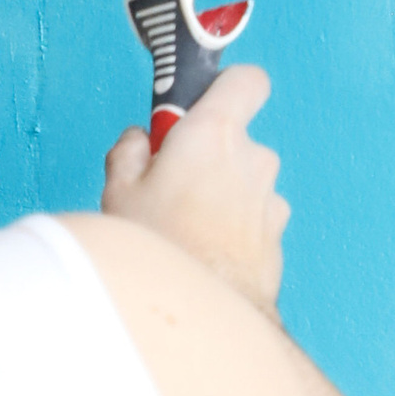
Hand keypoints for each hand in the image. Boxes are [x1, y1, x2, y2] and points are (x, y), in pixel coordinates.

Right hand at [101, 61, 286, 314]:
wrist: (198, 314)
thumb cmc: (159, 248)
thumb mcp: (118, 190)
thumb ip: (130, 151)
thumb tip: (138, 141)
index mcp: (214, 133)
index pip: (246, 81)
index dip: (225, 88)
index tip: (199, 103)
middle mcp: (253, 159)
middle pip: (236, 139)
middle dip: (208, 155)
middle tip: (169, 184)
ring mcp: (269, 199)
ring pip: (244, 182)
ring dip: (221, 196)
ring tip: (183, 228)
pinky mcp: (276, 236)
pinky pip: (252, 219)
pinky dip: (233, 229)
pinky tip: (204, 253)